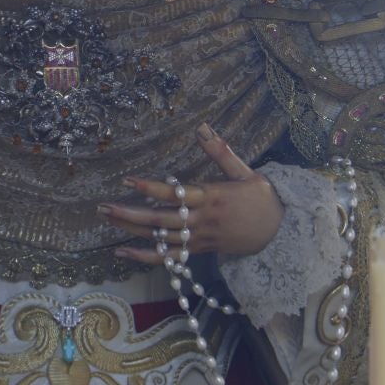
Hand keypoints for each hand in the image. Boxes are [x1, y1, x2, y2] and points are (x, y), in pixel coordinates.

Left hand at [99, 123, 284, 264]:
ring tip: (108, 219)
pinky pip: (169, 258)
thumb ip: (221, 152)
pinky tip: (123, 252)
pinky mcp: (199, 250)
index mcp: (212, 197)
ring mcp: (199, 238)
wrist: (280, 234)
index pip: (175, 193)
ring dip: (132, 231)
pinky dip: (145, 257)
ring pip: (161, 238)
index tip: (128, 180)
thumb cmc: (262, 198)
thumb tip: (202, 127)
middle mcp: (202, 220)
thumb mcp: (247, 172)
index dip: (150, 188)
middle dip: (130, 213)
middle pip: (160, 219)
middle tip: (103, 207)